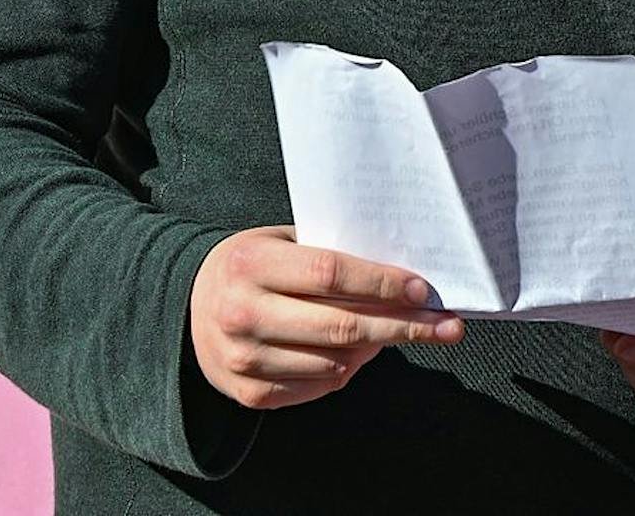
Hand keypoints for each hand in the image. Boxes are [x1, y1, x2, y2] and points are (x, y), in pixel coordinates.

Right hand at [189, 226, 464, 411]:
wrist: (188, 306)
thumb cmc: (250, 263)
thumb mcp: (279, 242)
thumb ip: (326, 255)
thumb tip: (398, 277)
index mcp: (252, 263)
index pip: (331, 274)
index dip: (382, 282)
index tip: (424, 290)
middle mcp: (245, 313)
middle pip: (341, 326)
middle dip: (402, 326)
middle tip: (446, 326)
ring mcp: (245, 359)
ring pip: (335, 362)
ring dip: (377, 347)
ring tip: (400, 331)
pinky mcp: (250, 393)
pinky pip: (318, 387)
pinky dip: (348, 369)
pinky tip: (363, 351)